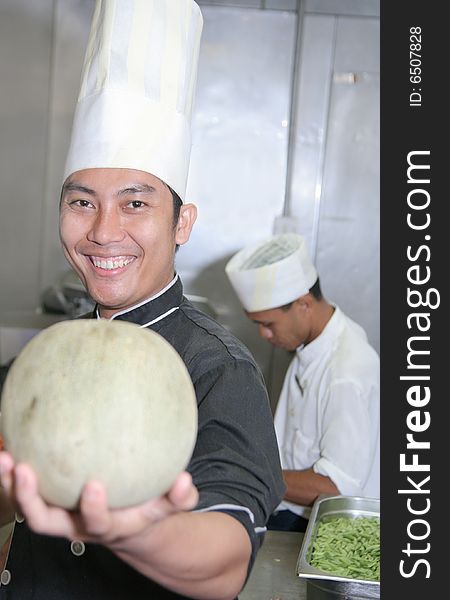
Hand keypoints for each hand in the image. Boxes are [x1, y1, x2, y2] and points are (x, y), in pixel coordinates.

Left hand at [0, 450, 197, 546]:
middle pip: (44, 521)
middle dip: (29, 498)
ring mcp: (59, 513)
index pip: (94, 523)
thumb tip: (185, 480)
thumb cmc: (147, 511)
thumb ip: (179, 497)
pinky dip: (14, 470)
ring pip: (27, 505)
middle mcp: (74, 523)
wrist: (127, 526)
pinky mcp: (51, 499)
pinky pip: (26, 487)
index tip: (93, 485)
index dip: (91, 509)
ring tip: (4, 453)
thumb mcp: (168, 506)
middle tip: (22, 469)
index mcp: (104, 526)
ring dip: (9, 484)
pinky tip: (12, 440)